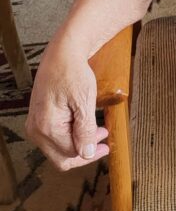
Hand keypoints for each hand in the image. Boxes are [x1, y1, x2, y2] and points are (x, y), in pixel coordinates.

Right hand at [25, 42, 108, 170]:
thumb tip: (86, 153)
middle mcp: (35, 129)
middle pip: (61, 156)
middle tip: (103, 143)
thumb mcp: (84, 101)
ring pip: (57, 149)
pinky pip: (53, 138)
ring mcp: (34, 125)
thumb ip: (85, 130)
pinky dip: (70, 136)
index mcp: (46, 127)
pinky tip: (83, 128)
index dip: (90, 152)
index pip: (70, 154)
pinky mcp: (38, 119)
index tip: (106, 145)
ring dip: (78, 145)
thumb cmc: (72, 72)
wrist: (62, 54)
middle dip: (83, 152)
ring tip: (98, 133)